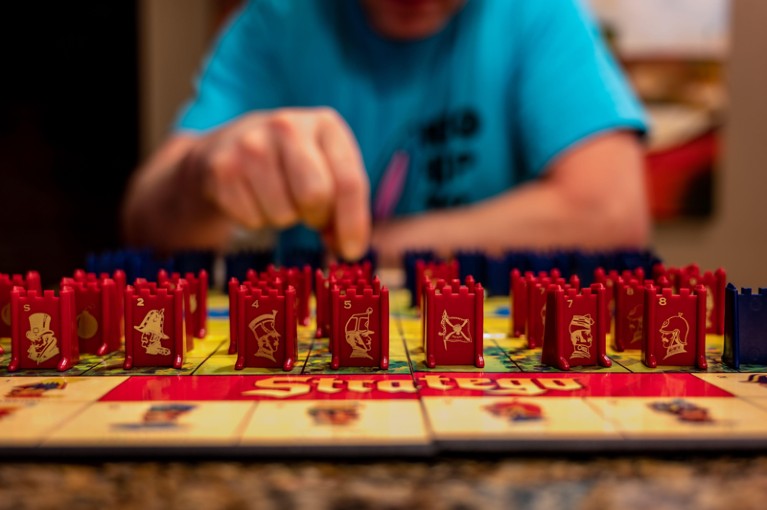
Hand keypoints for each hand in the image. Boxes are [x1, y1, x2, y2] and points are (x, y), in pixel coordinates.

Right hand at [184, 107, 370, 258]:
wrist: (233, 144)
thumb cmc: (296, 165)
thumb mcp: (329, 169)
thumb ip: (346, 206)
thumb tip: (348, 249)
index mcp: (325, 125)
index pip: (349, 182)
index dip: (353, 223)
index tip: (351, 252)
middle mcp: (287, 126)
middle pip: (314, 196)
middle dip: (316, 217)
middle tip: (311, 214)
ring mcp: (250, 144)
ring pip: (282, 213)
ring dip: (285, 218)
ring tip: (279, 197)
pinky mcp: (222, 168)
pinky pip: (252, 219)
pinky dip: (257, 220)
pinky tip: (255, 197)